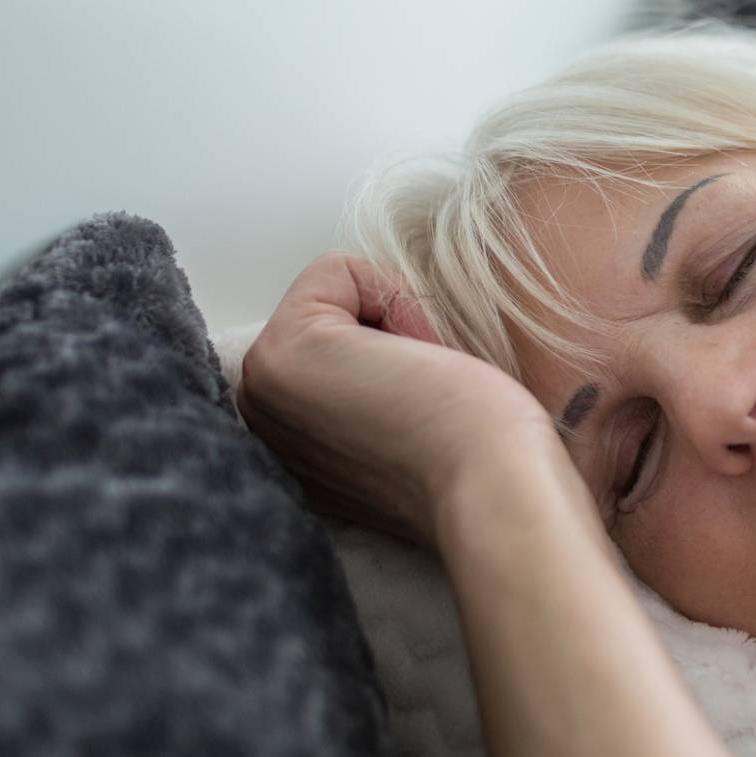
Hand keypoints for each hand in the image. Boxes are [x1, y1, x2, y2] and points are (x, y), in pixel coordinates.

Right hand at [238, 252, 562, 543]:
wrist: (496, 486)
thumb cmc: (483, 454)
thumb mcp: (404, 419)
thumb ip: (370, 390)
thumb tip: (386, 341)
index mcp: (289, 446)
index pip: (337, 341)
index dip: (398, 352)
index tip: (425, 408)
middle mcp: (261, 422)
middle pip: (329, 311)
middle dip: (390, 331)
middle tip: (426, 393)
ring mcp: (259, 392)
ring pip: (335, 293)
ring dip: (395, 321)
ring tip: (422, 384)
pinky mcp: (279, 357)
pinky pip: (336, 269)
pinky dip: (394, 296)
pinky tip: (418, 361)